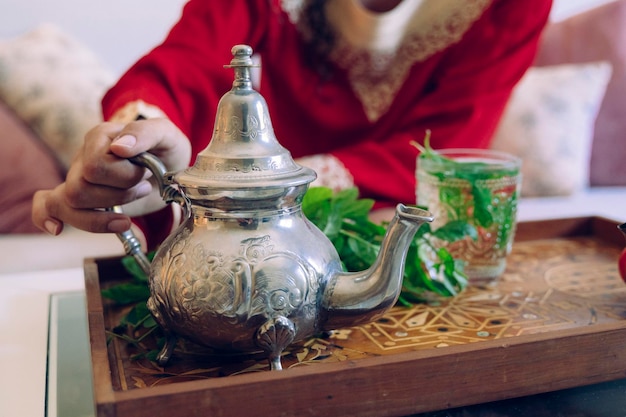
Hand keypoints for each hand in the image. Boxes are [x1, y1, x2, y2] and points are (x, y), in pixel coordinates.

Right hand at [32, 118, 191, 234]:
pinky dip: (46, 217)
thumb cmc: (164, 148)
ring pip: (70, 203)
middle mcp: (84, 156)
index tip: (147, 171)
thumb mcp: (166, 134)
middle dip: (119, 195)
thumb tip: (120, 148)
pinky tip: (57, 228)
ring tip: (132, 198)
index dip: (126, 176)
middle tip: (143, 185)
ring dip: (107, 211)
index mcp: (101, 136)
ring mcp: (78, 177)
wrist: (171, 164)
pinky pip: (46, 205)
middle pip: (80, 188)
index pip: (96, 165)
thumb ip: (144, 133)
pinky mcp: (79, 197)